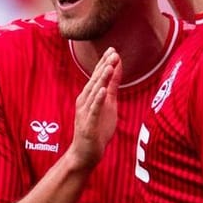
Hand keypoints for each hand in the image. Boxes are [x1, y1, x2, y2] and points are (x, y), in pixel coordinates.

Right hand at [67, 47, 120, 170]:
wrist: (85, 153)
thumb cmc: (97, 129)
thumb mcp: (108, 105)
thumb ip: (112, 87)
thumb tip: (116, 69)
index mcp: (89, 96)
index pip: (97, 77)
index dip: (104, 63)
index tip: (112, 50)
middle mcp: (85, 102)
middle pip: (95, 81)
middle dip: (104, 67)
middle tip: (112, 53)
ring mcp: (86, 113)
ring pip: (94, 93)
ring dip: (101, 79)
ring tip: (108, 67)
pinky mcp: (89, 124)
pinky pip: (94, 110)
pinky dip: (98, 100)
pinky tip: (103, 90)